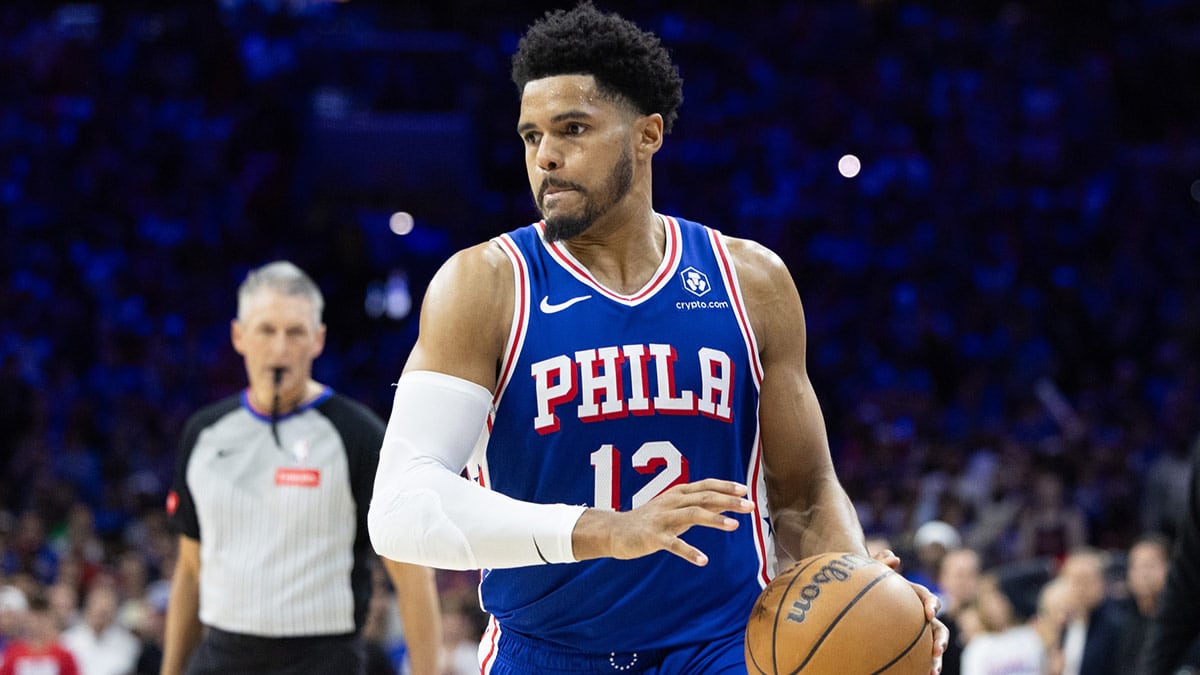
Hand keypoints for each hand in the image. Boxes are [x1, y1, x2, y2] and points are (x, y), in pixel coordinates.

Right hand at [575, 479, 754, 565]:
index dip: (726, 486)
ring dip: (714, 519)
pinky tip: (703, 560)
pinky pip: (674, 544)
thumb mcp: (674, 508)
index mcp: (677, 493)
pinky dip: (689, 551)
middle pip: (704, 497)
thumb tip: (726, 501)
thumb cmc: (649, 519)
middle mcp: (672, 502)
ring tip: (734, 526)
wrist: (615, 531)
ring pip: (692, 515)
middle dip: (728, 500)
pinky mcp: (653, 537)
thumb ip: (696, 504)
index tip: (745, 491)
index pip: (706, 485)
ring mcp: (662, 519)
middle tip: (750, 506)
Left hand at [873, 549, 948, 674]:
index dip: (932, 604)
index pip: (928, 598)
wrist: (860, 595)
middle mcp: (919, 614)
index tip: (929, 613)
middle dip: (940, 639)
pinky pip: (918, 657)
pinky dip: (921, 667)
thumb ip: (880, 561)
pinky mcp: (909, 643)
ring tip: (932, 672)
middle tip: (937, 650)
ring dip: (936, 659)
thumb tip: (894, 558)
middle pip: (937, 627)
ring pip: (932, 645)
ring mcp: (916, 630)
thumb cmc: (867, 581)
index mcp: (913, 595)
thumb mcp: (872, 570)